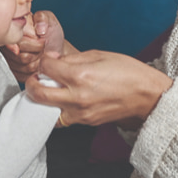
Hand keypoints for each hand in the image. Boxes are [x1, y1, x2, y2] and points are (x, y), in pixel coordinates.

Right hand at [2, 11, 68, 81]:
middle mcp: (6, 44)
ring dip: (37, 61)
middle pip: (20, 56)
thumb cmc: (50, 33)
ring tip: (41, 54)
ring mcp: (8, 58)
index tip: (42, 42)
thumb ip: (43, 18)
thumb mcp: (49, 20)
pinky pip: (22, 75)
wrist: (54, 49)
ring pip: (22, 66)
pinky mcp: (13, 71)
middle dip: (37, 52)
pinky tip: (38, 63)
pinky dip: (34, 70)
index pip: (15, 41)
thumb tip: (39, 29)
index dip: (30, 44)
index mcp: (11, 29)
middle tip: (43, 47)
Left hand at [25, 50, 172, 126]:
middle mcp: (77, 96)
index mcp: (80, 75)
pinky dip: (58, 109)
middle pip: (38, 94)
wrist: (146, 95)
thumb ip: (72, 59)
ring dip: (43, 101)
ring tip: (49, 91)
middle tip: (35, 79)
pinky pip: (63, 118)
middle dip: (31, 84)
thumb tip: (54, 61)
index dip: (44, 62)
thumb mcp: (99, 55)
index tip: (49, 61)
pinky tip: (64, 99)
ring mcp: (81, 112)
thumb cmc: (127, 71)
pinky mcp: (86, 122)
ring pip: (47, 112)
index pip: (45, 68)